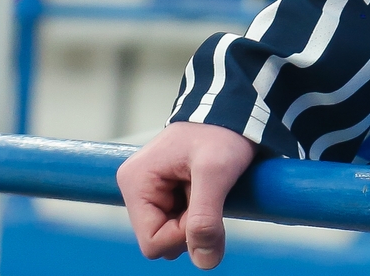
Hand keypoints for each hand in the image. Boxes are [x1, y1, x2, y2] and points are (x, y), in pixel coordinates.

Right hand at [119, 122, 258, 267]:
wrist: (234, 110)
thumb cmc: (222, 132)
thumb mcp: (216, 173)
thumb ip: (206, 218)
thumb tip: (204, 262)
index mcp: (135, 183)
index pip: (152, 242)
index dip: (183, 236)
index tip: (205, 206)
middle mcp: (135, 188)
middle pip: (161, 240)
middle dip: (190, 226)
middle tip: (209, 192)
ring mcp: (150, 191)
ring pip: (173, 233)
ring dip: (196, 218)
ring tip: (208, 185)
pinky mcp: (165, 192)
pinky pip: (180, 221)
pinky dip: (198, 211)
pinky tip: (207, 187)